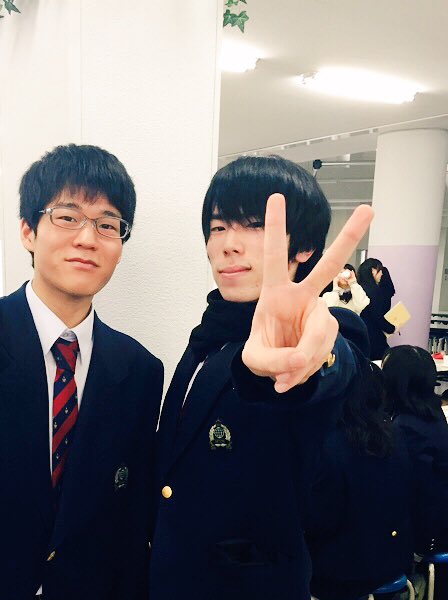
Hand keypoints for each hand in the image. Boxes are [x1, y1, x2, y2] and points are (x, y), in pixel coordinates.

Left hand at [242, 194, 373, 392]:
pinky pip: (323, 351)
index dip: (275, 229)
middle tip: (369, 210)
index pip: (275, 257)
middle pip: (328, 267)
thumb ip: (274, 360)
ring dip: (304, 359)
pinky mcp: (329, 332)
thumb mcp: (255, 360)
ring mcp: (318, 314)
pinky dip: (308, 368)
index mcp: (275, 293)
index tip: (276, 197)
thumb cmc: (262, 353)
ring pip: (322, 333)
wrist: (278, 371)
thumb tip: (302, 360)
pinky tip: (296, 373)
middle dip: (348, 239)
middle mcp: (301, 297)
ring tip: (285, 375)